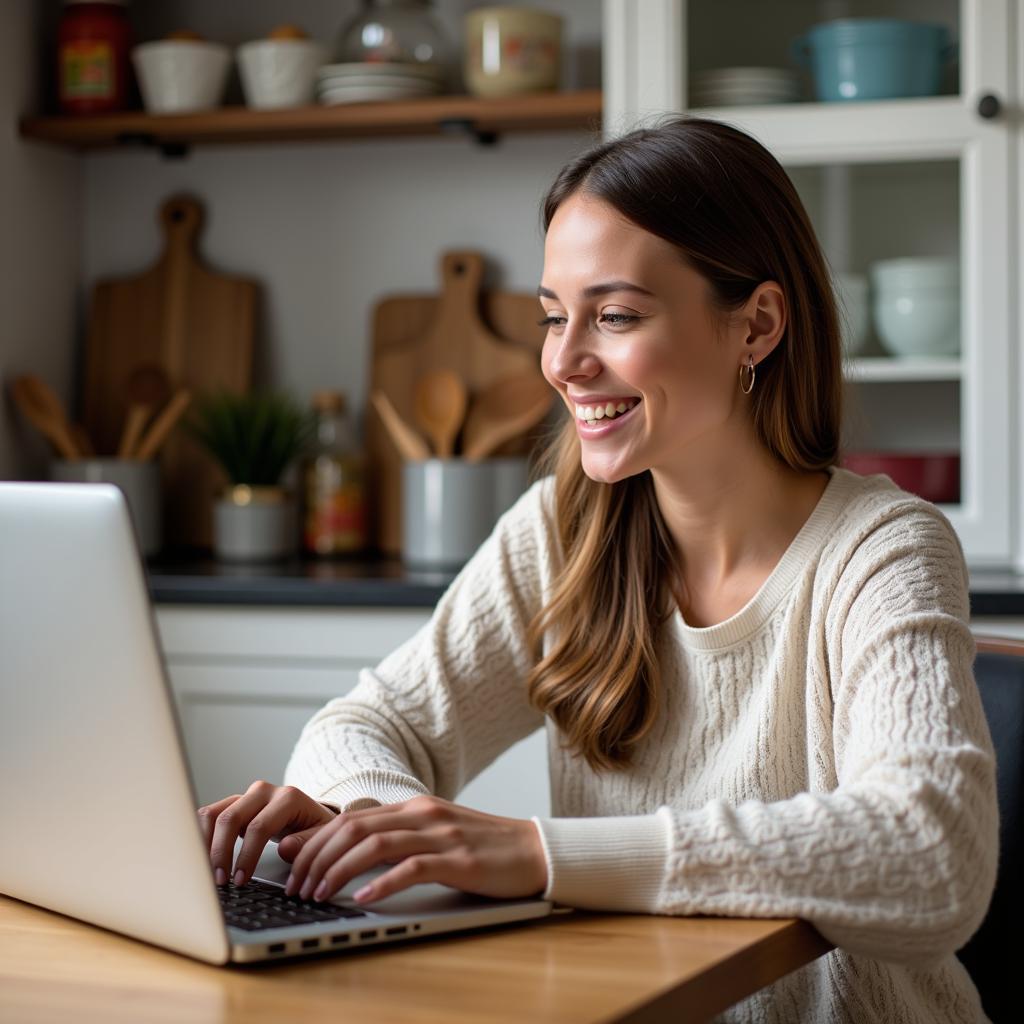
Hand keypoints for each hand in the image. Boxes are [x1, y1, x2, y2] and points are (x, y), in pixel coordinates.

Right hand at [198, 780, 337, 886]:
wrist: (310, 813)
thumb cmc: (315, 828)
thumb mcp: (320, 837)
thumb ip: (306, 843)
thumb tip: (284, 848)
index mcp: (287, 798)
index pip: (259, 827)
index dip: (246, 856)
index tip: (240, 880)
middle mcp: (264, 792)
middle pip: (231, 818)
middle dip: (221, 852)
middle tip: (219, 880)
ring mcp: (246, 795)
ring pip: (214, 813)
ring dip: (205, 843)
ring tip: (206, 870)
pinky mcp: (234, 803)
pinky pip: (210, 815)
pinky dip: (200, 835)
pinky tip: (201, 857)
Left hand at [283, 795, 547, 905]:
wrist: (535, 850)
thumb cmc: (482, 848)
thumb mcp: (435, 835)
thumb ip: (398, 839)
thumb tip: (349, 854)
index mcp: (413, 808)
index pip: (350, 817)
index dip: (314, 838)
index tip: (287, 859)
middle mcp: (422, 814)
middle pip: (354, 828)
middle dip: (316, 857)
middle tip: (295, 886)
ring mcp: (440, 834)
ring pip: (375, 844)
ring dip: (338, 870)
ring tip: (318, 894)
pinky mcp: (458, 859)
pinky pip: (412, 867)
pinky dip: (383, 882)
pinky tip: (363, 898)